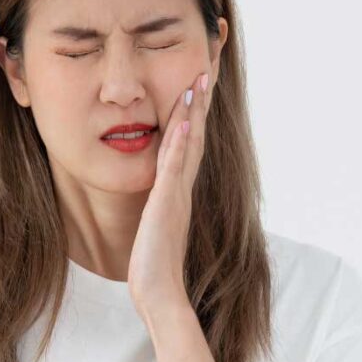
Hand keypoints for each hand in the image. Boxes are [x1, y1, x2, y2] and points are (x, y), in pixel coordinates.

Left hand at [128, 70, 212, 318]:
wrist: (160, 293)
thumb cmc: (154, 265)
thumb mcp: (155, 225)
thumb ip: (160, 206)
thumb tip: (159, 195)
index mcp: (179, 190)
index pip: (190, 143)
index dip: (194, 113)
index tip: (198, 84)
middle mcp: (182, 188)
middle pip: (197, 135)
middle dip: (200, 101)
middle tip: (206, 68)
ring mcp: (177, 195)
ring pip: (189, 145)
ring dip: (193, 112)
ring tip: (198, 81)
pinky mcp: (166, 206)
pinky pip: (174, 170)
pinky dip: (180, 145)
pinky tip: (183, 123)